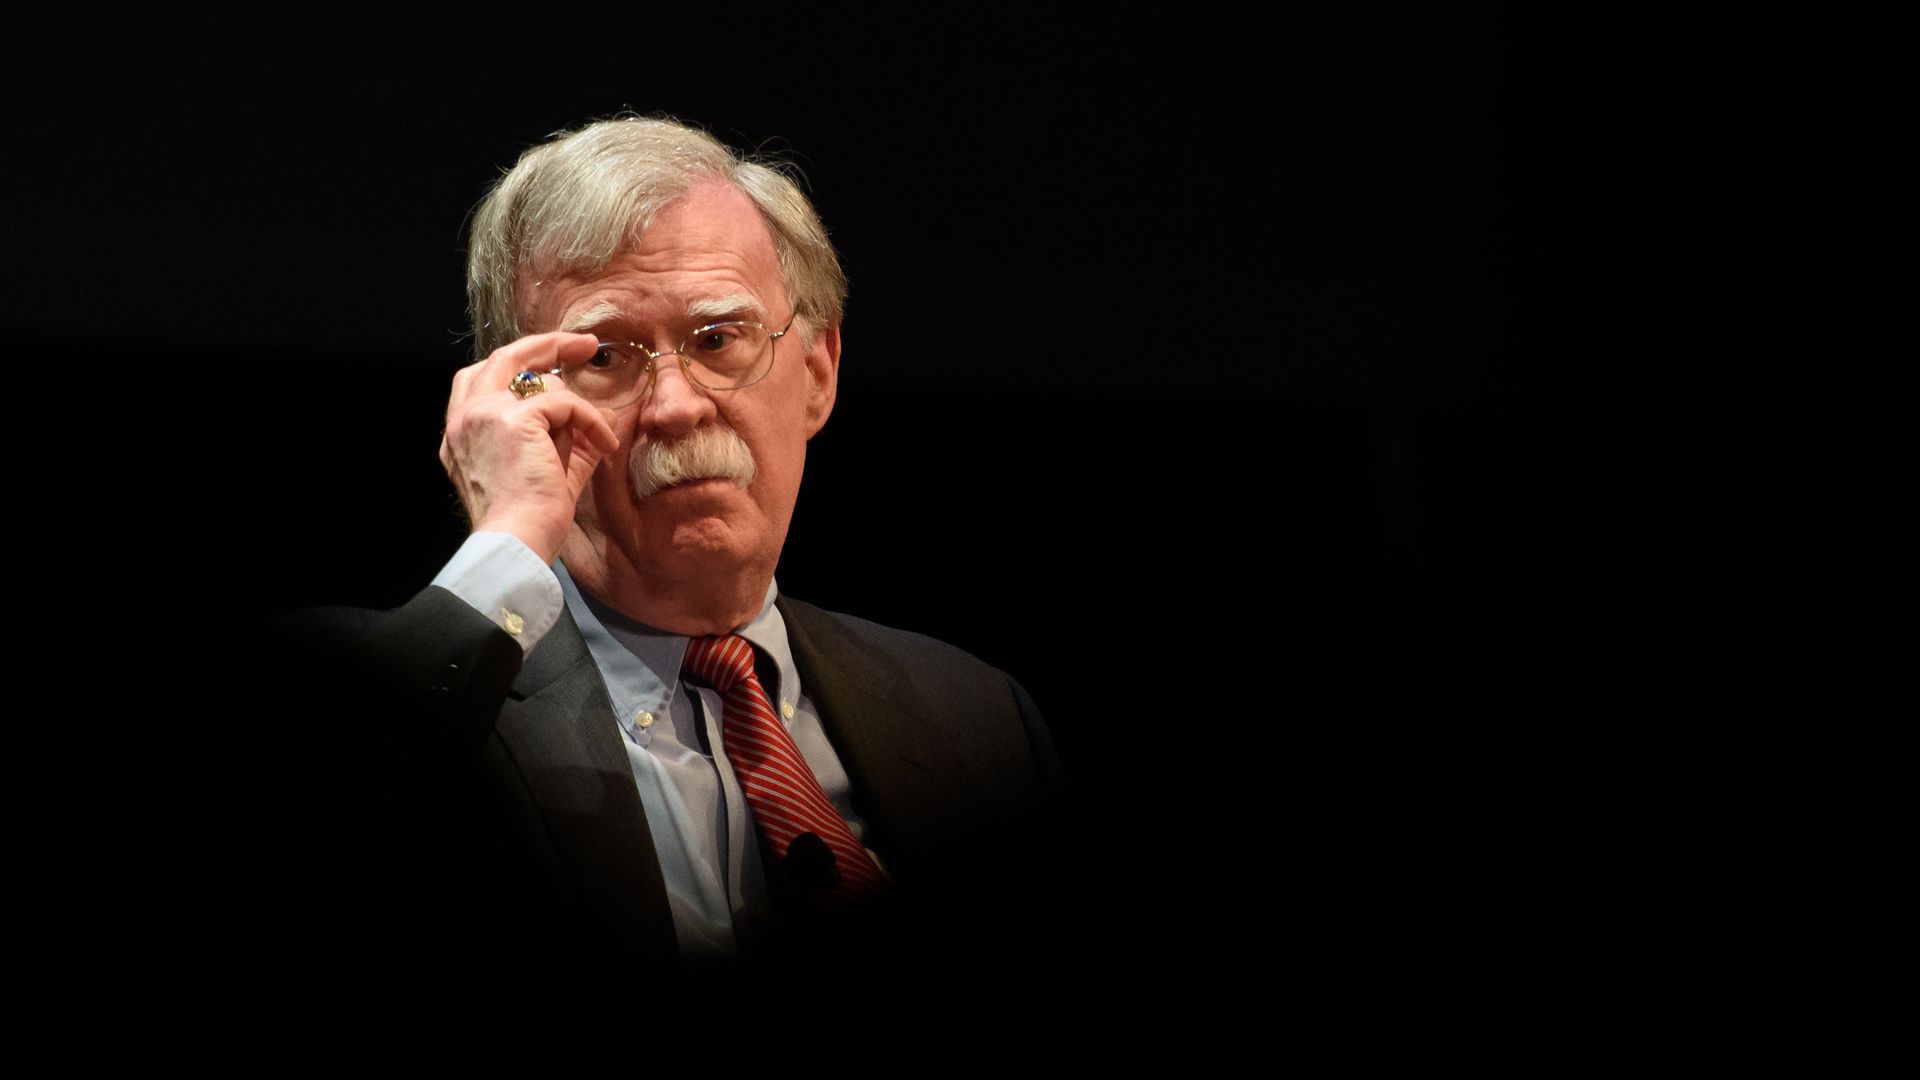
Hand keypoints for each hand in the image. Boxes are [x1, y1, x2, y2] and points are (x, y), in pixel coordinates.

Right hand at [439, 332, 621, 563]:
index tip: (556, 364)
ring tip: (595, 437)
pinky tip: (603, 446)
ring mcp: (483, 415)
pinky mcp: (512, 418)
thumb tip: (593, 420)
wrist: (516, 544)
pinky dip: (589, 420)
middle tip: (584, 344)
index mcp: (461, 435)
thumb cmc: (529, 523)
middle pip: (504, 358)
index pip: (483, 379)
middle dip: (547, 345)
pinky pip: (564, 402)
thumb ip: (561, 442)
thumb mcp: (544, 474)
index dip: (522, 365)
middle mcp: (463, 419)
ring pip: (538, 378)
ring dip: (576, 406)